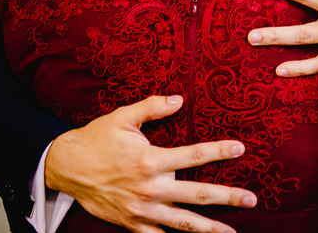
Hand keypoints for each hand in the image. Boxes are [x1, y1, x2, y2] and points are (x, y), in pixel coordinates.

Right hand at [44, 95, 255, 232]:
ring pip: (182, 223)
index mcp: (150, 160)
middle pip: (196, 195)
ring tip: (232, 232)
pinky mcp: (132, 224)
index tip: (240, 148)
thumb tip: (179, 99)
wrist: (66, 167)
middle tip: (252, 200)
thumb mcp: (123, 117)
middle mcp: (149, 188)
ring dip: (209, 228)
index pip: (194, 156)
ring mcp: (141, 210)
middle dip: (227, 197)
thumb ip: (152, 107)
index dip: (219, 151)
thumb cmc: (96, 139)